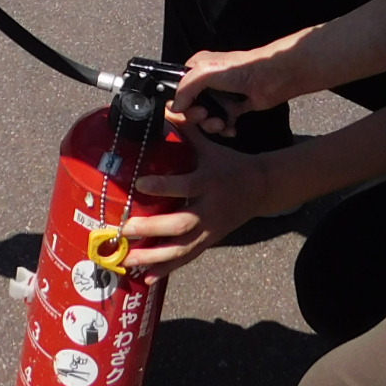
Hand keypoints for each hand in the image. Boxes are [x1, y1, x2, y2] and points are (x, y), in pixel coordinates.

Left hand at [121, 136, 273, 272]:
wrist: (260, 189)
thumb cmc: (229, 164)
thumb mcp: (211, 146)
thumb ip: (187, 130)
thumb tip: (165, 108)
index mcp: (209, 181)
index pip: (185, 185)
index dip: (163, 186)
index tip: (139, 183)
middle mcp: (210, 209)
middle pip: (181, 224)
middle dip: (152, 229)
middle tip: (125, 229)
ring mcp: (211, 229)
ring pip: (182, 249)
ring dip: (154, 257)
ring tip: (129, 261)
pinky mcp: (210, 242)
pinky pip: (187, 258)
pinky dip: (167, 269)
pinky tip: (147, 278)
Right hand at [169, 37, 312, 138]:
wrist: (270, 78)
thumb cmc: (241, 69)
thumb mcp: (205, 71)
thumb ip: (184, 88)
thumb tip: (174, 108)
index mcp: (196, 69)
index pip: (177, 91)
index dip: (179, 104)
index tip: (186, 110)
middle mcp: (207, 83)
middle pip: (190, 108)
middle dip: (196, 117)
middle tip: (205, 115)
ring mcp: (221, 96)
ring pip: (206, 118)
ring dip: (211, 125)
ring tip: (221, 123)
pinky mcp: (234, 108)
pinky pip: (223, 124)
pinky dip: (224, 129)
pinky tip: (230, 128)